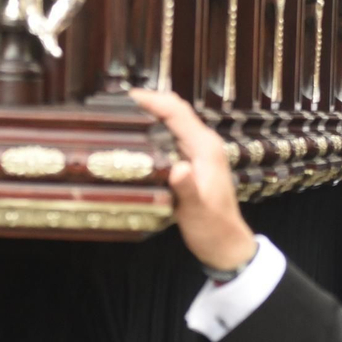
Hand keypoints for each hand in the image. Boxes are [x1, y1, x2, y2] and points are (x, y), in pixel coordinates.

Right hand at [132, 89, 256, 271]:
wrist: (226, 244)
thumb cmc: (212, 228)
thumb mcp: (197, 211)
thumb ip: (187, 188)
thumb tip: (178, 168)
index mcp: (206, 148)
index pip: (177, 112)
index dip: (153, 100)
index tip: (125, 97)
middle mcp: (204, 143)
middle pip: (175, 111)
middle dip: (149, 102)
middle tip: (115, 104)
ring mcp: (200, 151)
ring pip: (173, 122)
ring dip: (150, 114)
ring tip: (120, 115)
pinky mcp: (194, 160)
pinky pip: (172, 136)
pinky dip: (154, 130)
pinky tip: (136, 137)